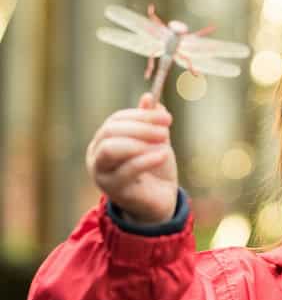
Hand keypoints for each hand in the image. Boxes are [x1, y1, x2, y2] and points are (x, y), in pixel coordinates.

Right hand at [86, 93, 178, 224]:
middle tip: (166, 129)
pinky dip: (146, 159)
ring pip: (111, 148)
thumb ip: (150, 122)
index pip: (116, 120)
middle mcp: (96, 156)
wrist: (160, 202)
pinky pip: (126, 170)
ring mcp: (102, 174)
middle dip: (141, 127)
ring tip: (164, 142)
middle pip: (111, 131)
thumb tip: (149, 97)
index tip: (166, 117)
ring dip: (139, 141)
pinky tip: (163, 154)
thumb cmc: (154, 170)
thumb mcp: (155, 141)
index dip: (141, 115)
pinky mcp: (114, 190)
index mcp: (104, 141)